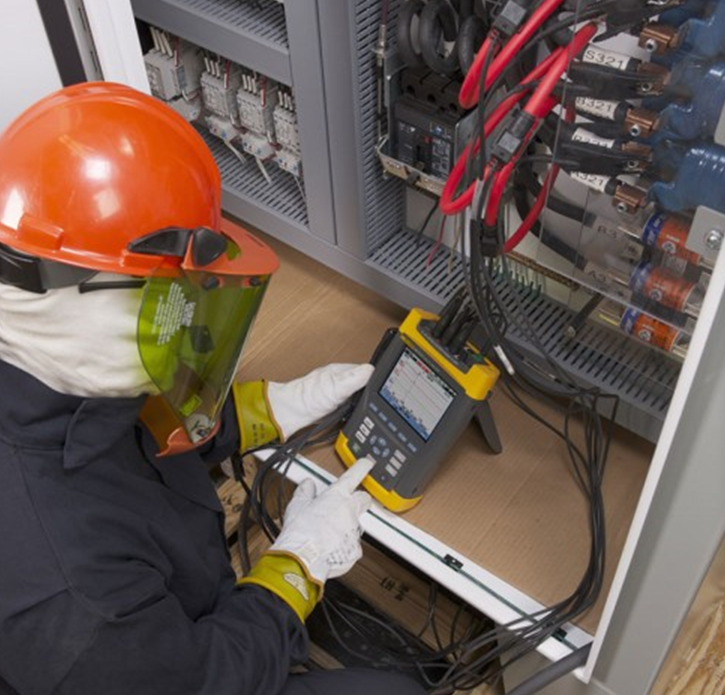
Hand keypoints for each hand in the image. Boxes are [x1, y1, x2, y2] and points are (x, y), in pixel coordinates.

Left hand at [267, 363, 373, 439]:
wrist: (291, 413)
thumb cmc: (307, 397)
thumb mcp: (335, 387)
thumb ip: (353, 378)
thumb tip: (370, 370)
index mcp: (344, 370)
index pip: (369, 371)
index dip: (379, 379)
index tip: (386, 389)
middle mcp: (343, 379)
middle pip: (366, 384)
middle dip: (372, 393)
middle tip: (375, 402)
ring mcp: (340, 391)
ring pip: (359, 395)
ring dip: (363, 403)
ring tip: (363, 408)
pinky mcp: (336, 404)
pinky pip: (352, 406)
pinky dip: (354, 411)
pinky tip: (353, 415)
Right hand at [269, 458, 374, 583]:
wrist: (303, 559)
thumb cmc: (300, 532)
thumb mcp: (297, 506)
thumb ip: (305, 492)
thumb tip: (307, 485)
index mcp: (337, 496)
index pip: (354, 475)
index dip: (362, 467)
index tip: (367, 464)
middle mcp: (350, 511)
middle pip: (364, 499)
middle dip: (359, 499)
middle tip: (345, 503)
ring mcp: (354, 531)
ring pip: (356, 524)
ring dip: (346, 526)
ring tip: (328, 533)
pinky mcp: (355, 550)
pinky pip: (351, 545)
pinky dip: (343, 546)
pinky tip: (329, 548)